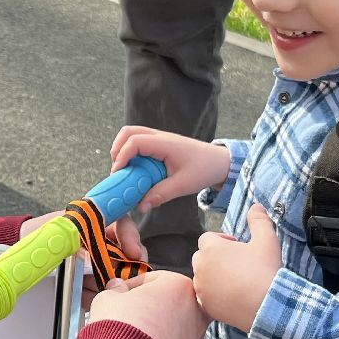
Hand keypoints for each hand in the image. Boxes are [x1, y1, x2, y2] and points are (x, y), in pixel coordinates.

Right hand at [88, 271, 208, 338]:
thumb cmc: (120, 330)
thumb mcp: (106, 300)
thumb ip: (114, 290)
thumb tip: (116, 288)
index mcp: (180, 286)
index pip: (153, 280)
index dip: (130, 288)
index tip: (117, 296)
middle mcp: (197, 313)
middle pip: (167, 306)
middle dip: (146, 312)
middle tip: (124, 319)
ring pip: (172, 333)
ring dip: (153, 335)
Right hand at [109, 126, 231, 213]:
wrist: (220, 162)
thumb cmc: (204, 170)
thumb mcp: (182, 185)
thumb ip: (160, 194)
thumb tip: (140, 206)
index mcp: (165, 143)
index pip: (135, 142)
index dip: (122, 156)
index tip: (118, 174)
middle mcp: (160, 137)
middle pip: (128, 132)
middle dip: (117, 149)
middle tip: (118, 170)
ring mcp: (160, 138)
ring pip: (133, 134)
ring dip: (124, 150)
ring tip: (126, 171)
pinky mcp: (161, 144)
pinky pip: (141, 142)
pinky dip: (133, 153)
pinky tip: (138, 170)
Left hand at [191, 205, 281, 330]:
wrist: (267, 305)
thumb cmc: (265, 270)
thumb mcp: (267, 240)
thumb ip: (259, 220)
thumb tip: (256, 206)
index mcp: (211, 248)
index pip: (207, 238)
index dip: (222, 241)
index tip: (237, 248)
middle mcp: (201, 267)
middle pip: (201, 257)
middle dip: (215, 258)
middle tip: (236, 264)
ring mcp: (201, 288)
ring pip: (202, 277)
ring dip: (213, 277)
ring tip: (235, 281)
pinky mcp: (205, 306)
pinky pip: (204, 297)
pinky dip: (213, 296)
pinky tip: (231, 297)